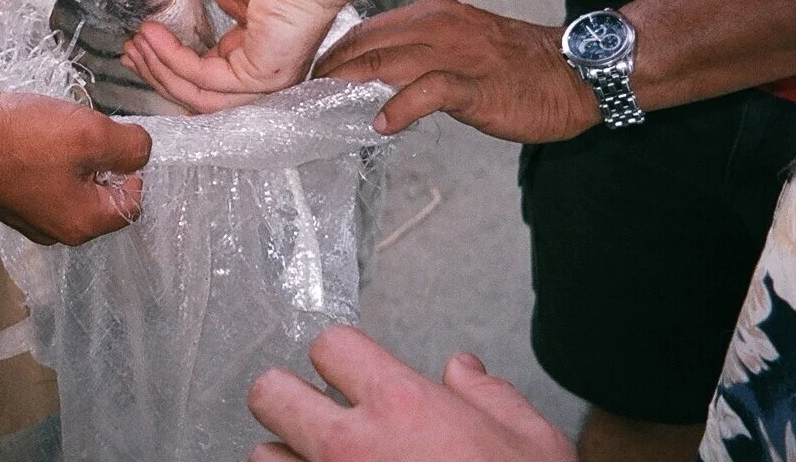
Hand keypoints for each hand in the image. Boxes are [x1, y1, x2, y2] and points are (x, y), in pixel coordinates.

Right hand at [0, 91, 151, 244]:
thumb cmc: (26, 135)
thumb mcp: (91, 133)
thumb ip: (130, 147)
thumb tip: (141, 154)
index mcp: (82, 225)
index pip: (132, 200)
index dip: (129, 165)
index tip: (107, 137)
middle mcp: (56, 233)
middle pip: (100, 194)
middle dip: (97, 160)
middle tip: (77, 132)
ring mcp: (28, 221)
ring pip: (71, 187)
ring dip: (71, 159)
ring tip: (51, 132)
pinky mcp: (7, 205)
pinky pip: (43, 184)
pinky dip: (44, 162)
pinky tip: (29, 139)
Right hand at [121, 0, 352, 108]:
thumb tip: (155, 2)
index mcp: (253, 44)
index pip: (203, 68)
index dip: (166, 58)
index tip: (136, 41)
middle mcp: (259, 68)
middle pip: (196, 87)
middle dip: (156, 69)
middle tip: (128, 50)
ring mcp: (262, 78)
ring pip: (197, 92)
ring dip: (159, 68)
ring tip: (135, 43)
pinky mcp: (260, 78)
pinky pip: (204, 79)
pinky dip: (172, 59)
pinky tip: (153, 35)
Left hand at [248, 326, 575, 461]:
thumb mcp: (533, 444)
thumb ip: (491, 397)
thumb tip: (463, 370)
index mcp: (402, 407)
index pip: (330, 345)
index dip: (340, 354)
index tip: (348, 369)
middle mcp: (352, 447)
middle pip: (270, 393)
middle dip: (287, 397)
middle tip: (309, 410)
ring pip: (263, 456)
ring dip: (285, 457)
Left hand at [315, 0, 598, 141]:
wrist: (577, 71)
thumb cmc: (514, 64)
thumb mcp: (456, 41)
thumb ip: (411, 50)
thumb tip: (365, 71)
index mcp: (428, 11)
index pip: (360, 29)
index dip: (325, 54)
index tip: (298, 78)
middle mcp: (436, 24)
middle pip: (361, 44)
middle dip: (322, 71)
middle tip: (293, 97)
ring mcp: (455, 52)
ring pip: (382, 62)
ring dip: (344, 86)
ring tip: (316, 108)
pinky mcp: (474, 84)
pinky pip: (427, 92)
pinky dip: (398, 108)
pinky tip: (381, 124)